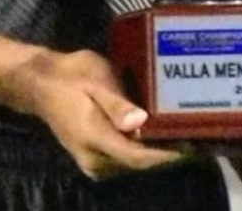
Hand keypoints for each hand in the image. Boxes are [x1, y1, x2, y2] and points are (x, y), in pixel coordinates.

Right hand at [11, 48, 188, 178]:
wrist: (42, 84)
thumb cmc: (71, 78)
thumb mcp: (94, 82)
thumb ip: (116, 105)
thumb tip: (139, 123)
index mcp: (95, 140)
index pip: (137, 157)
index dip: (166, 155)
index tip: (193, 146)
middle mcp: (95, 159)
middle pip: (139, 163)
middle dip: (169, 153)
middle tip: (199, 136)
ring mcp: (95, 161)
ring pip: (134, 162)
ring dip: (159, 152)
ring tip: (188, 133)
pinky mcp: (97, 155)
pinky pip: (127, 156)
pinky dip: (146, 148)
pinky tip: (163, 133)